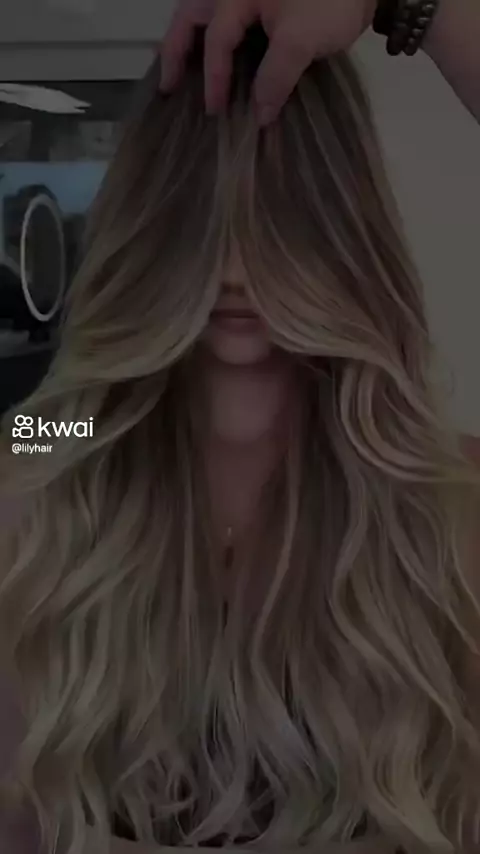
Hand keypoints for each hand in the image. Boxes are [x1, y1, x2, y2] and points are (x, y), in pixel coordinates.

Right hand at [159, 0, 376, 123]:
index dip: (215, 79)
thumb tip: (258, 115)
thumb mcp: (301, 41)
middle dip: (176, 52)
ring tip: (180, 73)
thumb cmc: (331, 1)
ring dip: (190, 42)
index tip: (216, 112)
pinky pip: (223, 18)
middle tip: (168, 87)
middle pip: (190, 16)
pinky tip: (212, 60)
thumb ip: (275, 78)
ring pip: (202, 13)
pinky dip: (212, 39)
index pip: (216, 40)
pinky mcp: (260, 1)